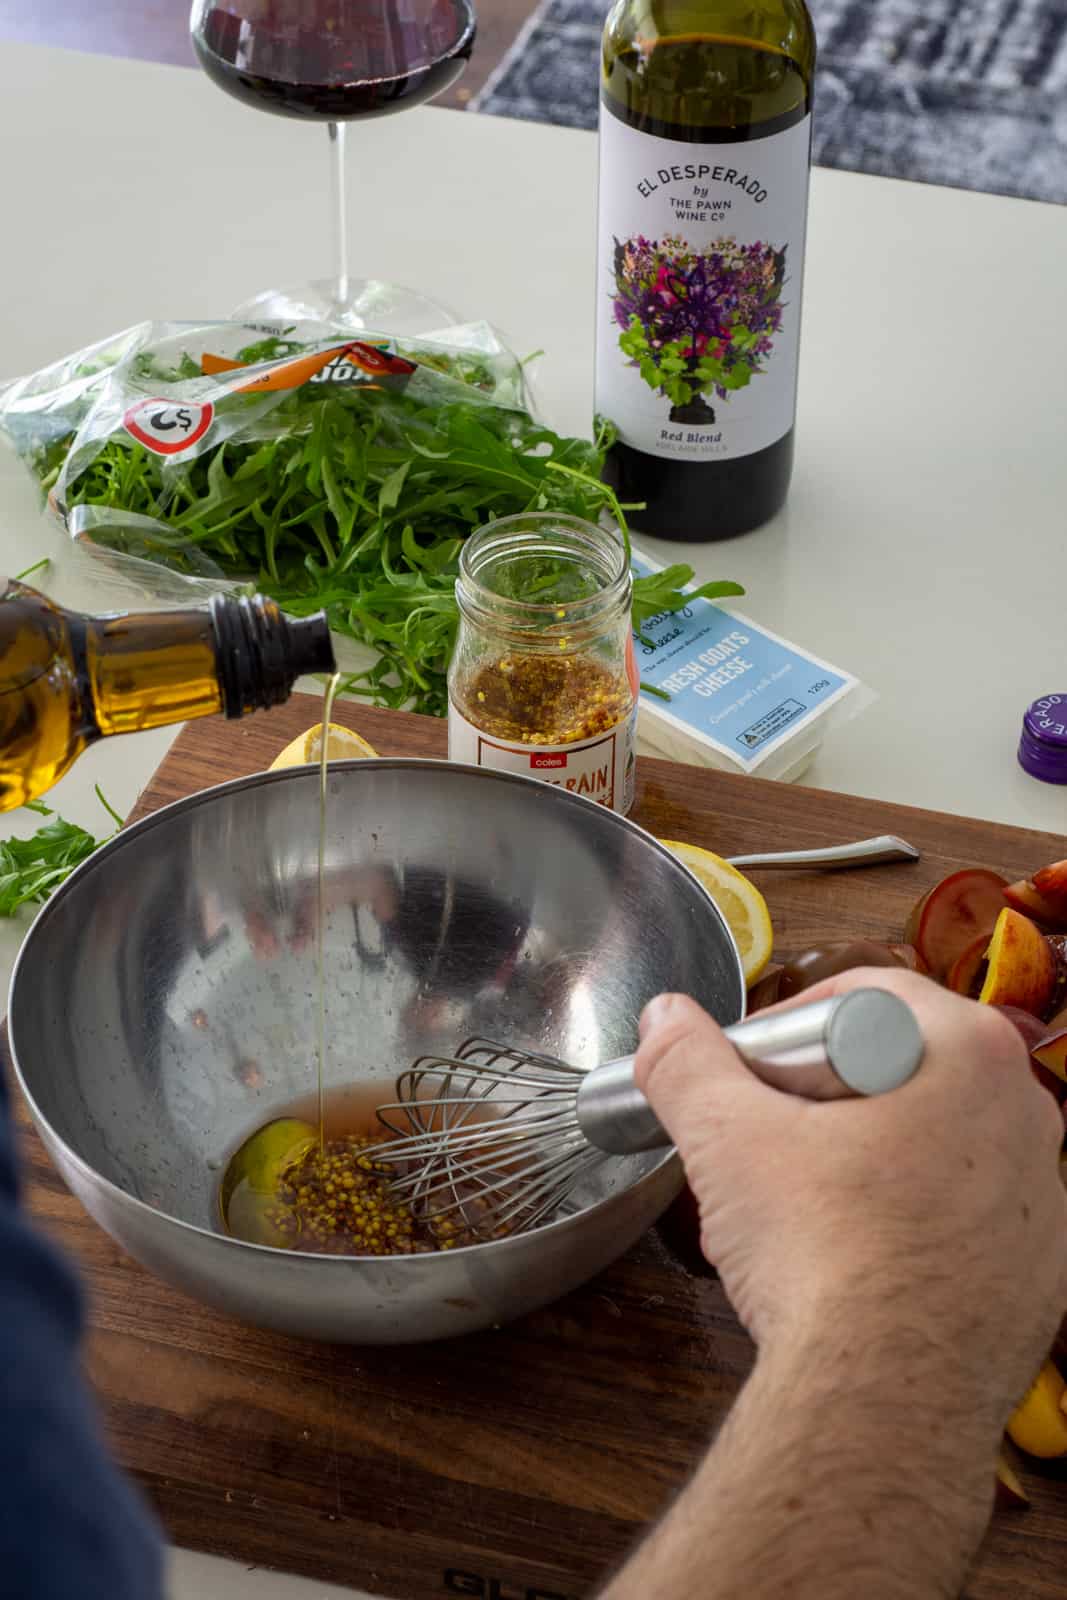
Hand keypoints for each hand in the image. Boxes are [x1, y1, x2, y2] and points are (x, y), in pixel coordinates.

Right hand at [635, 969, 1066, 1439]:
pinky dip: (912, 1227)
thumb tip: (663, 1018)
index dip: (789, 1033)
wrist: (882, 1403)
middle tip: (767, 1148)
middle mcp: (1028, 1114)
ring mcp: (1044, 1199)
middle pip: (902, 1068)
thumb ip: (688, 1063)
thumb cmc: (821, 1251)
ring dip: (867, 1161)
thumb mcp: (727, 1138)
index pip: (864, 997)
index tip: (748, 1082)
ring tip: (804, 1215)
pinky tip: (857, 1268)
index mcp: (969, 1053)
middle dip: (826, 1099)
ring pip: (933, 1144)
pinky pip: (964, 1219)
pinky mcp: (1041, 1274)